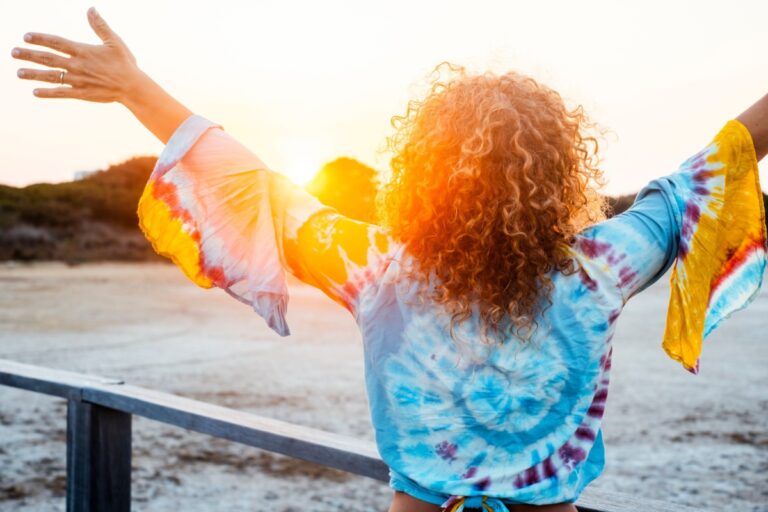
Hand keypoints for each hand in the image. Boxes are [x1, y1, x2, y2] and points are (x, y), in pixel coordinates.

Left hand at [12, 7, 141, 102]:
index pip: (56, 42)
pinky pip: (61, 93)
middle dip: (29, 55)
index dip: (40, 39)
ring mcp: (78, 80)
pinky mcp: (82, 93)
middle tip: (14, 53)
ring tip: (19, 72)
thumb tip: (91, 9)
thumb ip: (99, 26)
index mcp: (83, 51)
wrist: (133, 87)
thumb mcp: (114, 41)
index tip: (26, 37)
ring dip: (33, 74)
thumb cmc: (125, 64)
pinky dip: (48, 92)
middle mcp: (77, 65)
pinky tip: (35, 92)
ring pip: (51, 76)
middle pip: (48, 59)